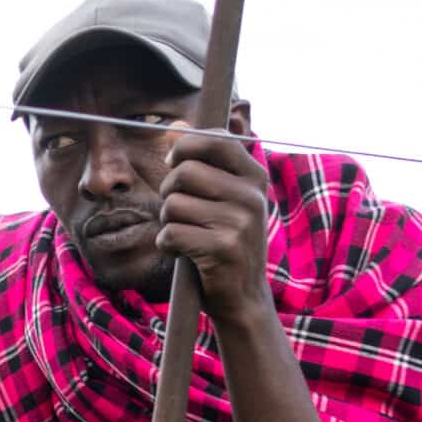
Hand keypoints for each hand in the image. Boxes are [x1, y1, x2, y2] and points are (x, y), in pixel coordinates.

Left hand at [157, 129, 272, 320]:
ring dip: (167, 221)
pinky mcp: (223, 249)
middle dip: (167, 191)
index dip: (184, 148)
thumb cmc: (225, 240)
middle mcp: (252, 196)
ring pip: (173, 204)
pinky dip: (166, 245)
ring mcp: (240, 223)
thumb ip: (199, 160)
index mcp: (254, 176)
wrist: (243, 296)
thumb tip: (174, 126)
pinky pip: (170, 234)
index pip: (215, 139)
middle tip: (177, 209)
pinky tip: (183, 252)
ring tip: (185, 234)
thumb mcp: (221, 196)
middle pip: (184, 172)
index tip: (177, 164)